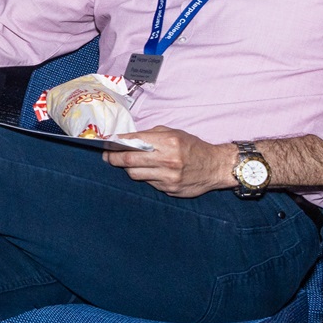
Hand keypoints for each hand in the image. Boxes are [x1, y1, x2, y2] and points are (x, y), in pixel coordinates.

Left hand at [104, 127, 236, 196]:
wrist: (216, 166)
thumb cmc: (193, 147)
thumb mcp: (174, 133)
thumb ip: (151, 135)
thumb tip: (127, 138)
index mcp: (167, 142)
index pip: (133, 142)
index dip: (116, 143)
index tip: (106, 144)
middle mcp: (167, 160)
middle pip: (128, 160)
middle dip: (113, 158)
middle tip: (107, 156)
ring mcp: (168, 177)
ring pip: (135, 174)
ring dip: (128, 169)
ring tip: (128, 164)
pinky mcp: (170, 189)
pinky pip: (149, 183)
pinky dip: (145, 177)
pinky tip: (149, 172)